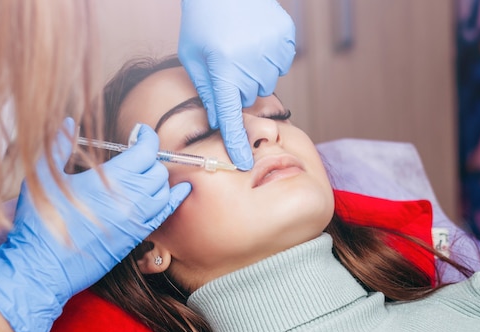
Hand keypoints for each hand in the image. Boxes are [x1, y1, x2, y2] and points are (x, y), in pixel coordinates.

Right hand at [0, 120, 190, 331]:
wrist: (43, 267)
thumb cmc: (40, 222)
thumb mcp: (42, 176)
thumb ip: (58, 145)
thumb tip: (69, 122)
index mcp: (112, 179)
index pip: (146, 149)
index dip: (146, 136)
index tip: (139, 132)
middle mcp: (132, 198)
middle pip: (158, 169)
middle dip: (149, 157)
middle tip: (134, 154)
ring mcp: (136, 220)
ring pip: (165, 192)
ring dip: (159, 179)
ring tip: (145, 173)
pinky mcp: (136, 238)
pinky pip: (164, 215)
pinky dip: (172, 200)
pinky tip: (177, 192)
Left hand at [178, 0, 295, 169]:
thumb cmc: (203, 21)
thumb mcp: (193, 57)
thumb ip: (206, 90)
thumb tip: (220, 121)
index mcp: (223, 70)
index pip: (231, 116)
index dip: (236, 142)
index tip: (243, 162)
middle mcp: (249, 64)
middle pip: (248, 97)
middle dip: (237, 87)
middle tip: (227, 62)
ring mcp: (271, 51)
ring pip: (266, 82)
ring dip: (254, 73)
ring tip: (241, 48)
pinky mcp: (285, 39)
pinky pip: (281, 63)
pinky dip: (270, 58)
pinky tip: (257, 40)